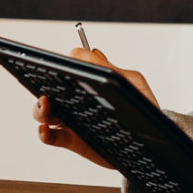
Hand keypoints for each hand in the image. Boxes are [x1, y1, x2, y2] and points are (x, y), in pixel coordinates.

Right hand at [33, 47, 159, 167]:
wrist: (151, 136)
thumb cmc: (143, 105)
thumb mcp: (132, 82)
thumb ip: (112, 69)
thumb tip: (92, 52)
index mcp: (91, 83)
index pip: (70, 70)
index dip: (63, 65)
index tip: (63, 65)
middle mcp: (78, 99)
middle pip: (52, 89)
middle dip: (45, 85)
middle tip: (50, 86)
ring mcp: (73, 119)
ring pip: (46, 112)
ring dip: (40, 108)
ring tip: (46, 104)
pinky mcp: (72, 140)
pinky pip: (50, 137)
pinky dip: (43, 133)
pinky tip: (46, 128)